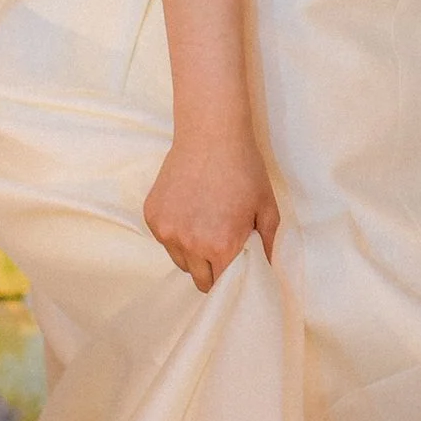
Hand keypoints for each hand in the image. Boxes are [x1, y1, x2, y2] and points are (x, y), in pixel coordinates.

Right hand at [144, 133, 278, 291]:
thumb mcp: (267, 208)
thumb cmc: (244, 170)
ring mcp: (167, 230)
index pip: (221, 284)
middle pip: (199, 278)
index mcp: (221, 246)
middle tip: (221, 248)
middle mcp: (190, 243)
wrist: (211, 135)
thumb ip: (268, 245)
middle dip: (211, 270)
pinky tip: (189, 210)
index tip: (234, 272)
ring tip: (205, 225)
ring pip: (180, 260)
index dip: (229, 280)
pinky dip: (176, 233)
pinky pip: (165, 239)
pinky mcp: (152, 216)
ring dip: (192, 253)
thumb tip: (267, 270)